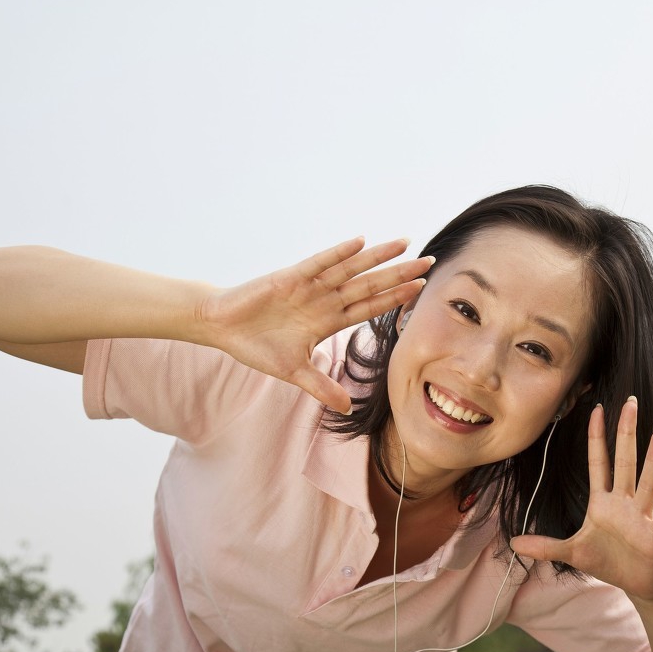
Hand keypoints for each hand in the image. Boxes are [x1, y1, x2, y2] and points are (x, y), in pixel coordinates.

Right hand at [199, 236, 431, 413]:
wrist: (222, 326)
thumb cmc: (256, 345)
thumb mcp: (293, 372)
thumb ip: (321, 387)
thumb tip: (346, 409)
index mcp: (327, 320)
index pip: (370, 307)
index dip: (395, 299)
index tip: (421, 289)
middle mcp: (324, 299)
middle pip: (369, 285)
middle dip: (399, 274)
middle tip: (429, 262)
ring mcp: (309, 286)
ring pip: (351, 269)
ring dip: (377, 257)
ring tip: (404, 242)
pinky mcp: (290, 277)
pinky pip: (318, 263)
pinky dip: (337, 254)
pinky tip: (359, 242)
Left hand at [510, 397, 652, 602]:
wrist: (635, 583)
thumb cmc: (606, 560)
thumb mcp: (571, 553)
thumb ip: (545, 546)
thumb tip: (513, 543)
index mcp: (602, 502)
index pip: (598, 462)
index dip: (597, 436)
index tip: (597, 407)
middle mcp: (624, 503)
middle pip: (624, 462)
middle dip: (627, 432)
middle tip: (630, 401)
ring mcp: (641, 517)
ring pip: (647, 482)